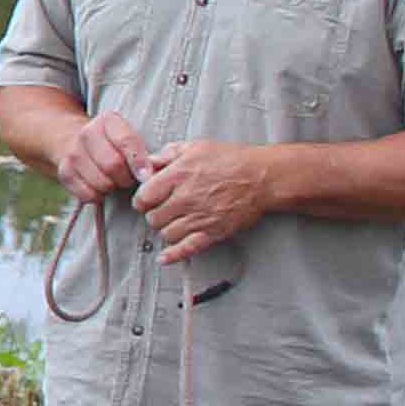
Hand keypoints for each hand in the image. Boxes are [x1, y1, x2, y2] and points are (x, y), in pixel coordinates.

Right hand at [49, 109, 152, 203]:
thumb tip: (150, 175)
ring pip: (101, 182)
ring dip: (112, 187)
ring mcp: (73, 153)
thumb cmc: (113, 144)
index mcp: (108, 120)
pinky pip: (88, 195)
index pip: (127, 141)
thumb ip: (145, 152)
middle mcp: (87, 133)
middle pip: (112, 165)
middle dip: (126, 178)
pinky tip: (100, 186)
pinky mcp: (64, 172)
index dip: (139, 162)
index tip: (146, 176)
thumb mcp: (129, 137)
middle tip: (129, 178)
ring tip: (114, 181)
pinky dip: (98, 196)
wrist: (75, 141)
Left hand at [130, 134, 283, 260]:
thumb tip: (148, 162)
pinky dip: (173, 256)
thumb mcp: (196, 147)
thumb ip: (168, 154)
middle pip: (153, 218)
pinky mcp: (213, 232)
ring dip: (167, 229)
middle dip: (155, 214)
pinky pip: (187, 249)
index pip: (143, 197)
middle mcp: (185, 198)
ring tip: (174, 222)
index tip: (146, 200)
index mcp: (178, 176)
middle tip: (163, 210)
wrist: (262, 176)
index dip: (142, 200)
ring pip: (166, 234)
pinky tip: (164, 258)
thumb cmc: (232, 159)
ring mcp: (199, 217)